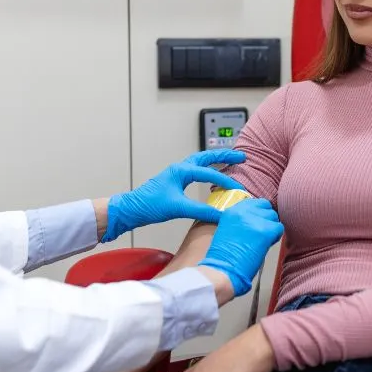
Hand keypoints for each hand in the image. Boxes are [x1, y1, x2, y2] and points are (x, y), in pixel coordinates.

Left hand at [103, 149, 247, 241]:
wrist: (131, 209)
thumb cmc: (149, 205)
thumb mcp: (178, 208)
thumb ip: (201, 211)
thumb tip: (221, 215)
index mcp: (181, 170)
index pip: (209, 173)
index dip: (225, 180)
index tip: (238, 188)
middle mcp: (180, 168)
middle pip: (207, 157)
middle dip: (224, 156)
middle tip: (241, 156)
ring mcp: (177, 174)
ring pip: (201, 162)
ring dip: (216, 161)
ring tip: (230, 161)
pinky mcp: (175, 181)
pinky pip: (196, 170)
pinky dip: (207, 170)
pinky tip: (211, 177)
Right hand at [198, 198, 283, 295]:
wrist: (222, 269)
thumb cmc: (224, 256)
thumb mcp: (227, 229)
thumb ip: (241, 220)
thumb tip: (256, 220)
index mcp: (232, 210)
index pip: (255, 202)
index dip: (259, 213)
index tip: (258, 223)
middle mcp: (243, 211)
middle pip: (266, 207)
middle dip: (266, 219)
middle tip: (261, 233)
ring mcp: (255, 220)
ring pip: (274, 217)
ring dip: (271, 228)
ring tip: (261, 241)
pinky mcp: (265, 231)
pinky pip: (279, 228)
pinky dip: (275, 237)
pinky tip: (266, 245)